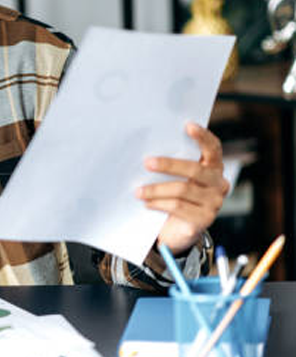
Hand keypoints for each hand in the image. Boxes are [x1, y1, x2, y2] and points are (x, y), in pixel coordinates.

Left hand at [136, 122, 229, 254]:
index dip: (203, 136)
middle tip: (147, 162)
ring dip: (156, 189)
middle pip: (195, 169)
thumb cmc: (175, 197)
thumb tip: (149, 152)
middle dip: (169, 164)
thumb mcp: (177, 179)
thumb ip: (173, 166)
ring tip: (138, 191)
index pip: (213, 149)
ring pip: (182, 189)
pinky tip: (147, 203)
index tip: (188, 125)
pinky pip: (178, 207)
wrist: (178, 230)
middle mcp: (218, 184)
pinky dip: (159, 203)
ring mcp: (214, 202)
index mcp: (213, 169)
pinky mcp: (204, 219)